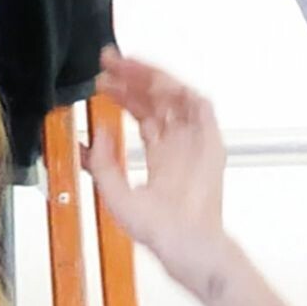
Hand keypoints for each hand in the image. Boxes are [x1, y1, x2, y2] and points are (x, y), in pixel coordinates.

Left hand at [80, 49, 229, 288]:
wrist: (183, 243)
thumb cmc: (157, 231)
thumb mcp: (114, 195)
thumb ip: (102, 164)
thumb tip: (95, 133)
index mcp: (159, 155)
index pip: (140, 111)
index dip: (122, 93)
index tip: (102, 79)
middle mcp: (177, 143)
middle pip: (155, 98)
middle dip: (132, 77)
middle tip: (109, 62)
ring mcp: (195, 140)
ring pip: (175, 95)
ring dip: (152, 78)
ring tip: (128, 68)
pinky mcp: (211, 142)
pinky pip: (199, 107)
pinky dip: (181, 91)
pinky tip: (160, 84)